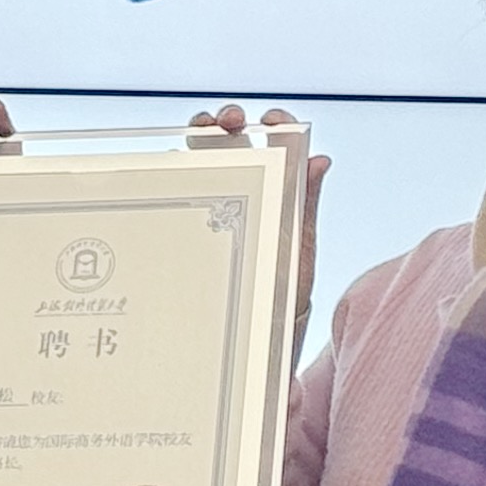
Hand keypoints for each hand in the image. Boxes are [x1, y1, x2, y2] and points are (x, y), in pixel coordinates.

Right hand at [190, 102, 327, 353]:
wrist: (249, 365)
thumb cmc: (281, 314)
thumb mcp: (299, 261)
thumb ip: (306, 209)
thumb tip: (321, 160)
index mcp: (277, 208)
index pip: (277, 155)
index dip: (275, 129)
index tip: (271, 120)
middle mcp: (243, 206)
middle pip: (231, 151)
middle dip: (226, 124)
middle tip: (226, 121)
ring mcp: (208, 219)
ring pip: (199, 168)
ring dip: (200, 140)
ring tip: (202, 130)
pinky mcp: (180, 239)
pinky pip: (173, 202)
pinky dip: (167, 177)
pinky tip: (164, 165)